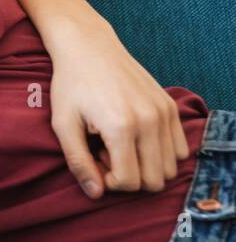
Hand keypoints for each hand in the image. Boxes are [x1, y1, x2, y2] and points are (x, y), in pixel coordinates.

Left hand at [46, 20, 188, 196]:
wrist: (89, 48)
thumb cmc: (71, 85)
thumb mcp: (63, 124)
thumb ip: (78, 162)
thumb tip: (95, 194)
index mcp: (122, 127)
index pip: (129, 182)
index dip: (109, 181)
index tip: (93, 160)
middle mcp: (150, 121)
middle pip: (154, 180)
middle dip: (128, 176)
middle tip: (105, 152)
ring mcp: (164, 113)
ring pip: (170, 168)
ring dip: (145, 165)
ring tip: (119, 144)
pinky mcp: (171, 107)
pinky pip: (179, 149)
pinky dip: (160, 153)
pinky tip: (134, 136)